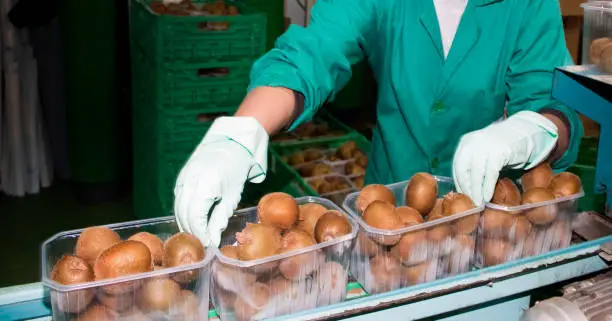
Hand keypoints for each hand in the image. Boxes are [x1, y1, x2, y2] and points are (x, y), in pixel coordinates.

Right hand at [174, 117, 267, 246]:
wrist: (231, 143)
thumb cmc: (236, 169)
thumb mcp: (232, 196)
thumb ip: (220, 219)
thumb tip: (213, 240)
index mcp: (205, 185)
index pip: (195, 218)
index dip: (200, 234)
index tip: (208, 245)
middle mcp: (190, 181)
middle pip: (183, 214)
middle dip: (192, 231)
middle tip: (203, 243)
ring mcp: (183, 178)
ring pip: (178, 208)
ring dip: (186, 223)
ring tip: (198, 235)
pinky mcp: (181, 177)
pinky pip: (178, 199)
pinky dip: (184, 211)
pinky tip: (192, 220)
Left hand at [452, 111, 558, 205]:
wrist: (526, 133)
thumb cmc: (502, 148)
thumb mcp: (483, 153)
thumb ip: (473, 165)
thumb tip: (465, 189)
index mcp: (466, 142)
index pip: (457, 165)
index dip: (459, 183)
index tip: (462, 197)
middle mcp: (474, 141)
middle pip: (463, 169)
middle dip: (466, 188)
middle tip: (470, 202)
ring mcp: (486, 145)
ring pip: (476, 172)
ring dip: (476, 190)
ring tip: (478, 203)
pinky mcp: (500, 150)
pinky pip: (490, 173)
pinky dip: (487, 186)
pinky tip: (487, 197)